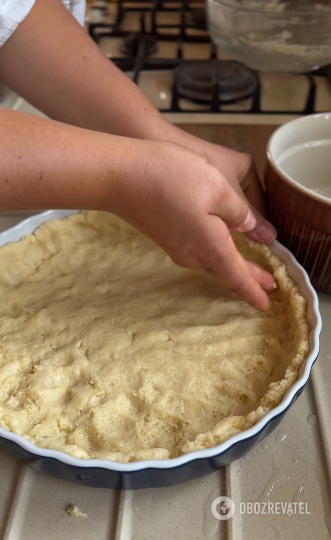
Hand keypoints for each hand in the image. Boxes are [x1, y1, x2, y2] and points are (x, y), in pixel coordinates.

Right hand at [110, 139, 274, 310]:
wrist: (120, 176)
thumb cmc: (171, 178)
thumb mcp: (217, 187)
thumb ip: (239, 212)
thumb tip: (252, 228)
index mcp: (211, 246)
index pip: (237, 277)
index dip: (253, 291)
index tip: (265, 305)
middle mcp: (193, 254)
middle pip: (225, 272)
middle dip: (247, 279)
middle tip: (267, 285)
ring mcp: (176, 246)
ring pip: (212, 262)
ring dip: (232, 266)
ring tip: (250, 266)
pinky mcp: (166, 235)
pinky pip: (198, 252)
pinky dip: (216, 254)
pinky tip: (220, 245)